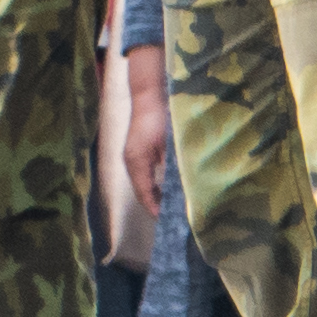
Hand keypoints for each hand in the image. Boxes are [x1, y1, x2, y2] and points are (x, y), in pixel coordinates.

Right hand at [115, 43, 173, 230]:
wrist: (152, 92)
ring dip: (160, 196)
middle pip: (144, 192)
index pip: (145, 195)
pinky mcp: (141, 152)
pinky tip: (174, 188)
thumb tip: (184, 192)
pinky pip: (150, 175)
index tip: (173, 224)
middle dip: (159, 207)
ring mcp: (135, 157)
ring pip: (147, 184)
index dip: (158, 211)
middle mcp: (132, 163)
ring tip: (178, 208)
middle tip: (178, 220)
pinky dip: (160, 185)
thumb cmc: (161, 117)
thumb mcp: (170, 145)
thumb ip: (175, 168)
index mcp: (136, 163)